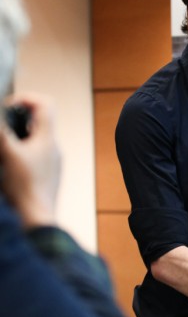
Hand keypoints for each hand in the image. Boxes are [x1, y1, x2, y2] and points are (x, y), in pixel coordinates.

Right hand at [0, 93, 60, 227]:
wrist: (37, 218)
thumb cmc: (23, 188)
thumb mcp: (6, 155)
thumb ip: (1, 132)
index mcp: (47, 139)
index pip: (45, 104)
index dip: (26, 98)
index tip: (8, 105)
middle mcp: (54, 148)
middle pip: (40, 121)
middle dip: (18, 117)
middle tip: (1, 124)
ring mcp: (53, 162)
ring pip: (36, 139)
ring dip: (19, 136)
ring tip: (3, 145)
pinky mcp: (48, 175)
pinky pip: (36, 155)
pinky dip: (22, 153)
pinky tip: (7, 164)